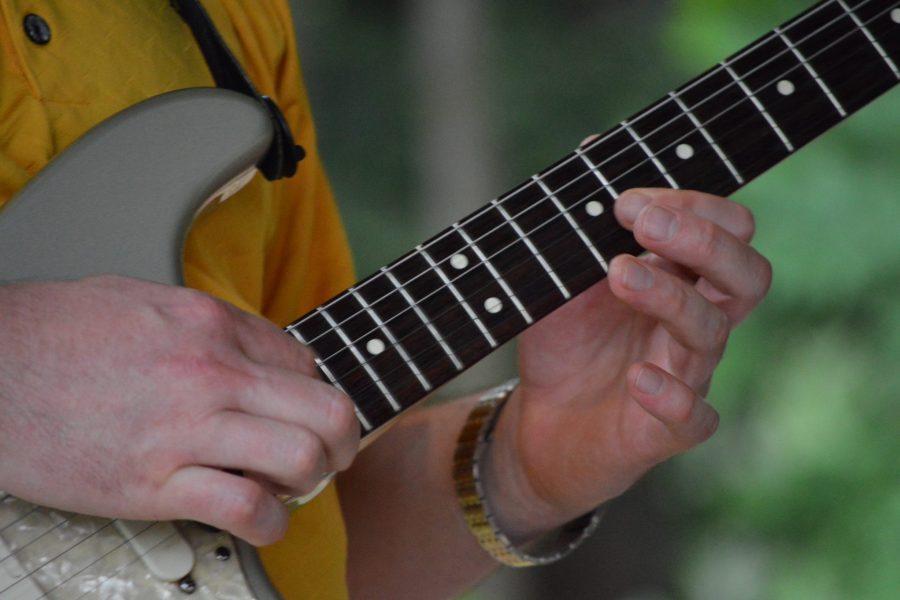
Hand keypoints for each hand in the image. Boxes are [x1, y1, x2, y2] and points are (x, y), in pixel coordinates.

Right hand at [0, 276, 358, 544]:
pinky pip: (244, 506)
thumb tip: (249, 347)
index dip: (312, 396)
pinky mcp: (152, 482)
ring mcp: (186, 427)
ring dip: (310, 482)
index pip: (305, 364)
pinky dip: (269, 522)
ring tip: (290, 488)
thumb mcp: (141, 299)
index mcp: (209, 323)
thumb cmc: (53, 332)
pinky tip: (262, 521)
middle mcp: (210, 370)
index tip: (301, 415)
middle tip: (330, 458)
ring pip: (301, 457)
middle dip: (342, 442)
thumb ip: (205, 322)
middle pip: (326, 409)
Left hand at [486, 188, 771, 538]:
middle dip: (703, 242)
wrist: (537, 423)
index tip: (624, 201)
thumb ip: (581, 224)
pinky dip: (671, 396)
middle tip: (642, 223)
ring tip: (618, 273)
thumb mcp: (561, 276)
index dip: (690, 207)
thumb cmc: (562, 343)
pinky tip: (637, 377)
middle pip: (746, 276)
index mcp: (682, 278)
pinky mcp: (666, 429)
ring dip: (670, 296)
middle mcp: (694, 323)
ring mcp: (686, 375)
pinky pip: (694, 418)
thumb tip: (592, 145)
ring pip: (712, 333)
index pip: (726, 230)